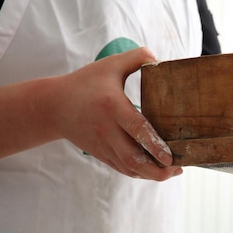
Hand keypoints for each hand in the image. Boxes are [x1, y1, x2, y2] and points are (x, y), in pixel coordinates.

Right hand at [52, 47, 181, 180]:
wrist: (53, 107)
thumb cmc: (85, 83)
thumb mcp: (109, 65)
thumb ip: (135, 58)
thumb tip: (159, 59)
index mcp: (112, 107)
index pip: (136, 129)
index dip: (155, 145)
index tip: (171, 156)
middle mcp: (108, 131)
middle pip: (133, 159)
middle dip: (158, 169)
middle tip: (178, 167)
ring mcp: (104, 146)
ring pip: (130, 169)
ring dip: (153, 174)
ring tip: (173, 170)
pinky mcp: (102, 155)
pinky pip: (124, 169)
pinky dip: (141, 173)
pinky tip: (157, 169)